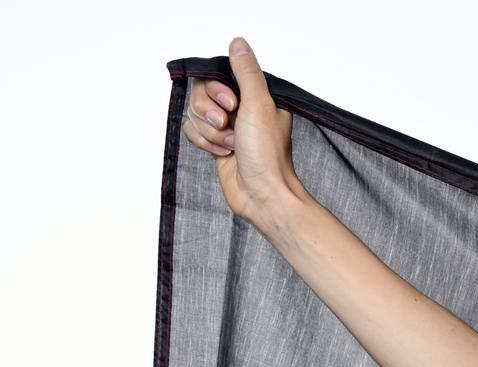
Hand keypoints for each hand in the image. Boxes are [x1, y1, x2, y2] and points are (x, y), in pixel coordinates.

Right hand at [181, 37, 303, 227]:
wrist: (262, 194)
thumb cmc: (267, 155)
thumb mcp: (259, 105)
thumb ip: (246, 72)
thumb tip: (238, 43)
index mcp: (255, 96)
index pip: (217, 76)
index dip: (216, 90)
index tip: (232, 104)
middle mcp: (240, 109)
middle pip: (201, 94)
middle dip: (209, 113)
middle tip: (228, 126)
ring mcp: (227, 126)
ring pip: (195, 114)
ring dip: (210, 132)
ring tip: (231, 145)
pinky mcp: (215, 143)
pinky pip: (192, 131)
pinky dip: (204, 143)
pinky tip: (223, 154)